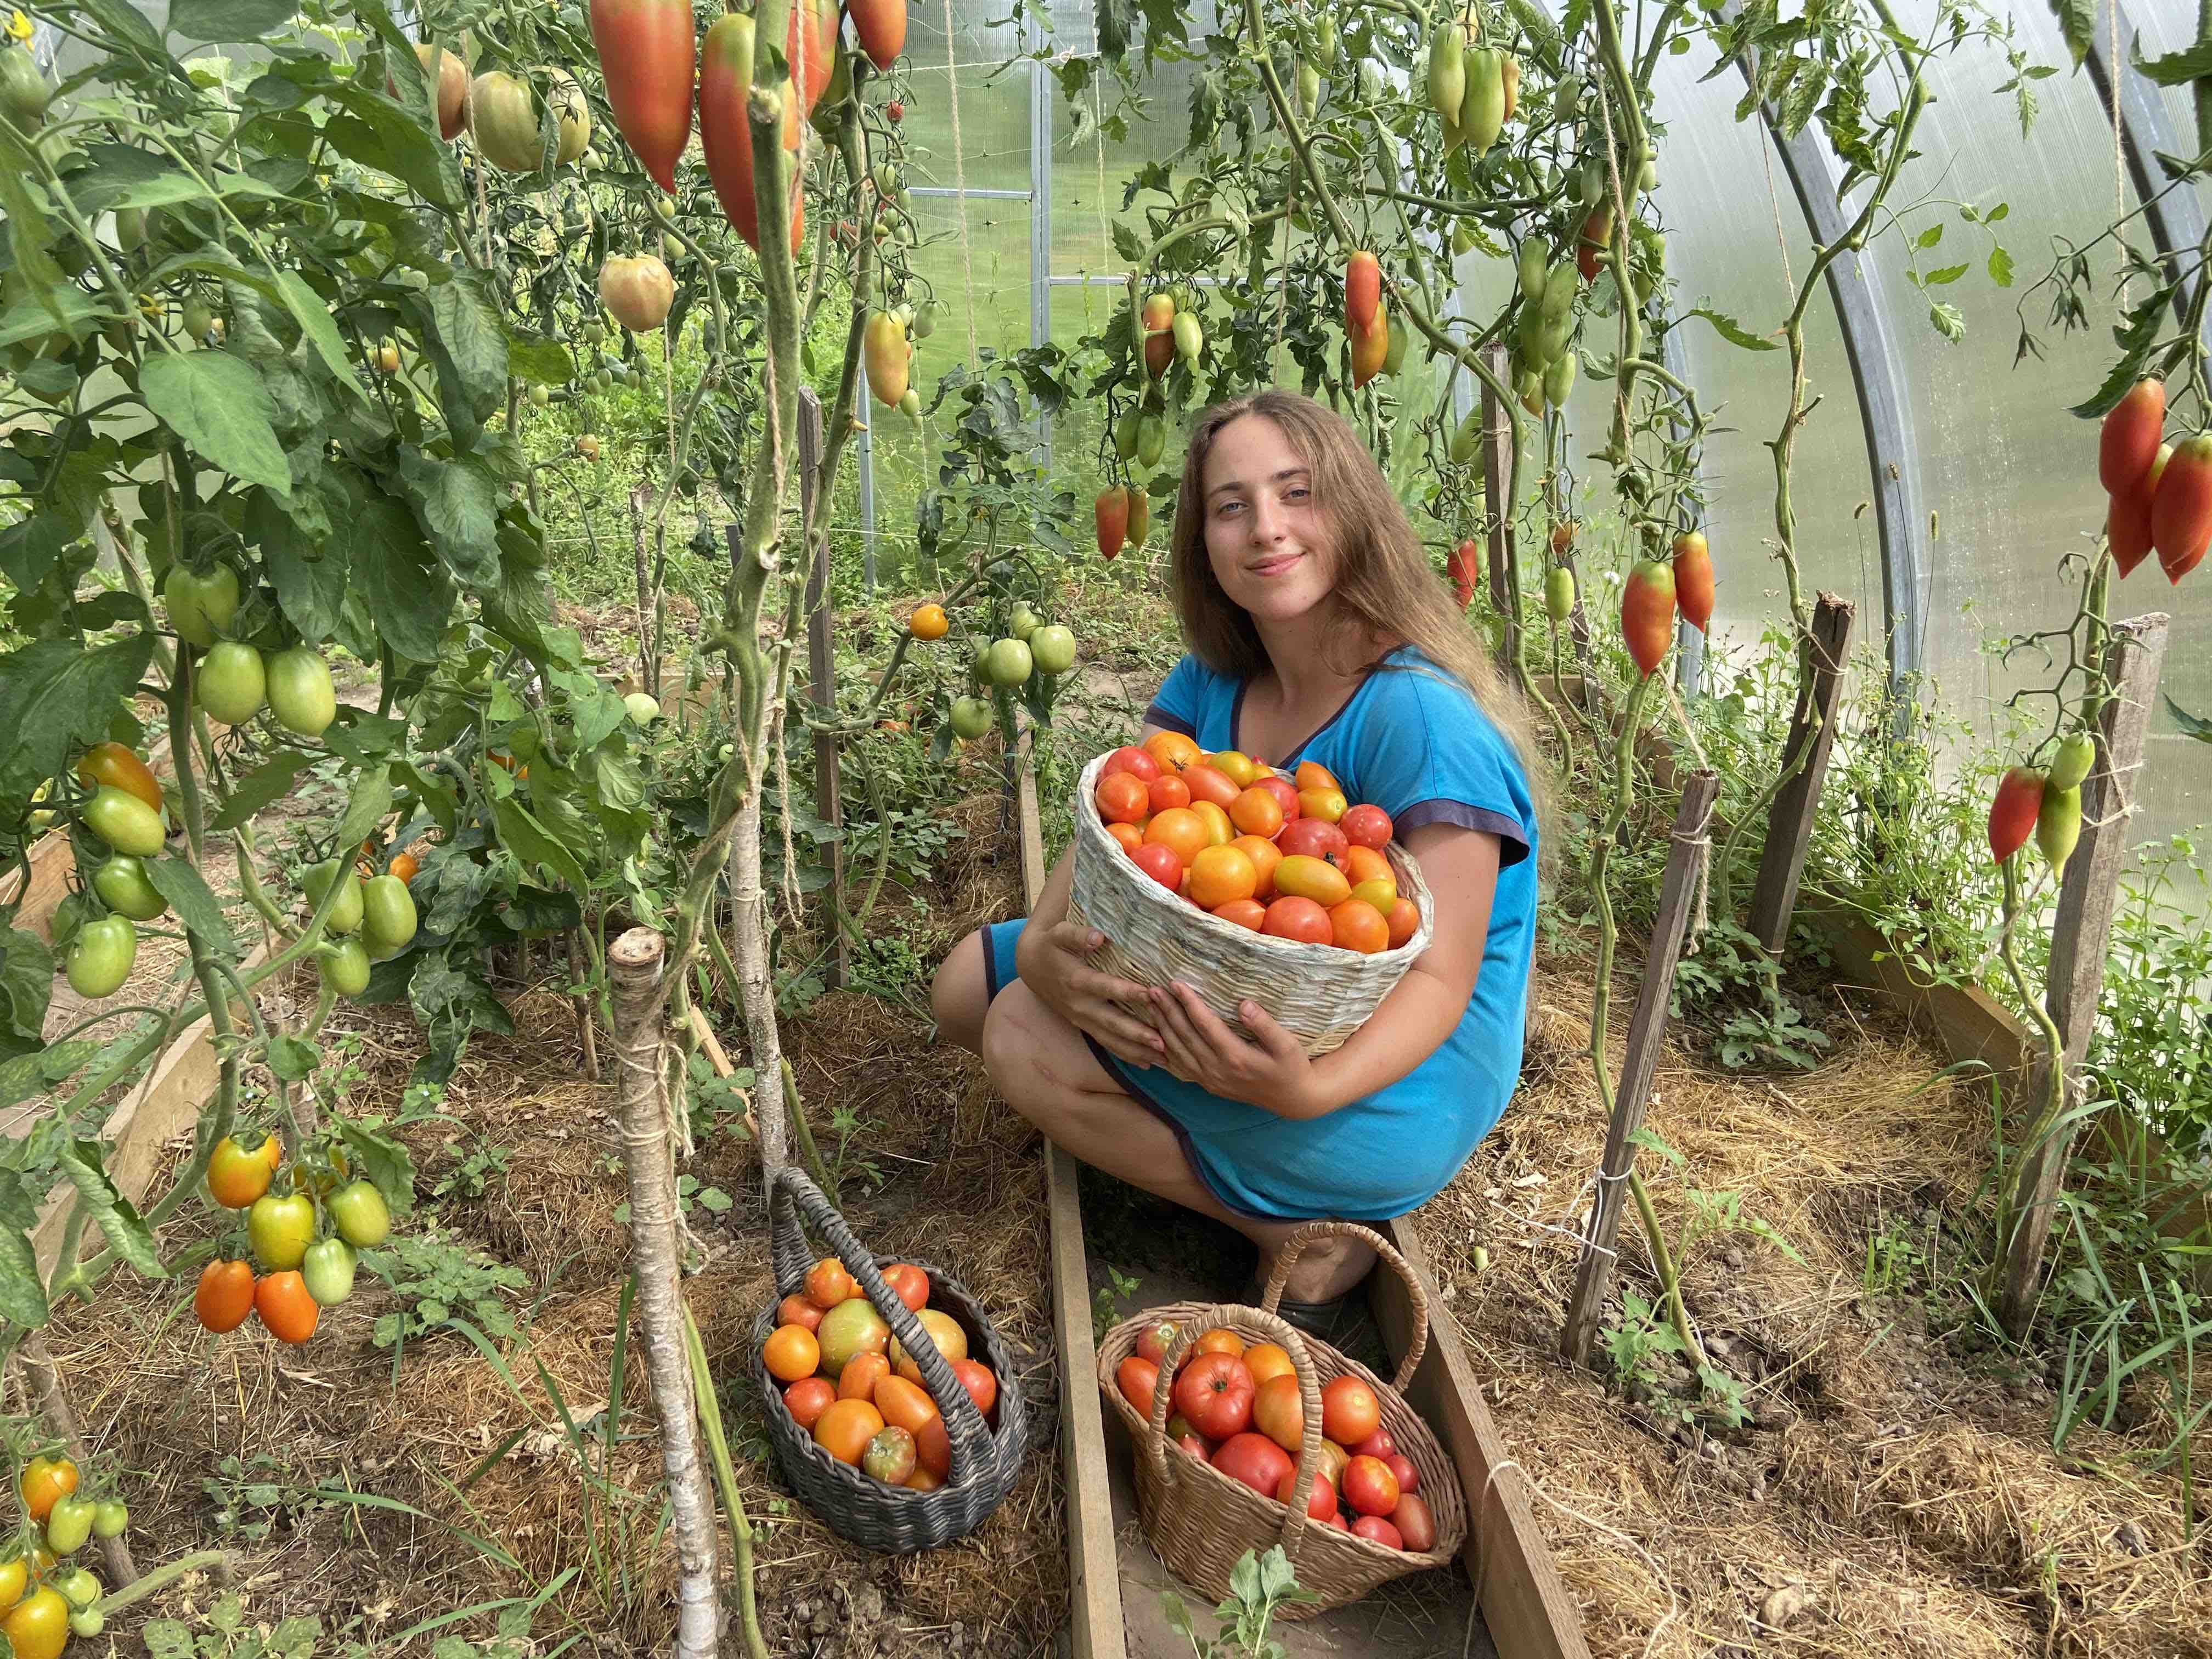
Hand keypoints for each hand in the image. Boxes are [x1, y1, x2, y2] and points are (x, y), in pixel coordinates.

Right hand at [1015, 921, 1166, 1069]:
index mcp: (1077, 980)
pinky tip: (1147, 1063)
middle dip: (1137, 1033)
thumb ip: (1078, 935)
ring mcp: (1081, 1019)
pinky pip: (1106, 1043)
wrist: (1031, 965)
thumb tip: (1098, 936)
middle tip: (1162, 1042)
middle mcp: (1079, 1004)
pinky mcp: (1084, 1026)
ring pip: (1111, 1039)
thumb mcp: (1060, 933)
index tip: (1151, 994)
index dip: (1127, 991)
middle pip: (1111, 1022)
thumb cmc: (1052, 945)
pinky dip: (1126, 1055)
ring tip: (1163, 1059)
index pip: (1105, 987)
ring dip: (1136, 1050)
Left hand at [1146, 982, 1317, 1113]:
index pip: (1205, 1025)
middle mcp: (1217, 1070)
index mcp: (1235, 1057)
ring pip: (1177, 1052)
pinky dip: (1163, 1052)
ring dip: (1161, 1027)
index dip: (1188, 1003)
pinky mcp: (1208, 1085)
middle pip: (1184, 1037)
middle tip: (1152, 989)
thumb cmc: (1292, 1067)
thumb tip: (1244, 1004)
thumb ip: (1265, 1025)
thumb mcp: (1287, 1045)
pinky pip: (1179, 1068)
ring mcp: (1210, 1080)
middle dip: (1167, 1011)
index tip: (1175, 983)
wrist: (1292, 1099)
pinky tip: (1153, 1037)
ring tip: (1150, 1005)